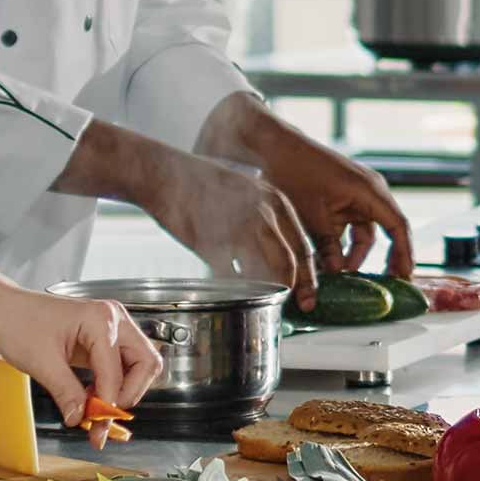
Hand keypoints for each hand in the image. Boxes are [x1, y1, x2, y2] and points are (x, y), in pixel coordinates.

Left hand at [0, 285, 163, 448]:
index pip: (117, 370)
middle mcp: (115, 320)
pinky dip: (113, 384)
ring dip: (124, 390)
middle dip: (129, 394)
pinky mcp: (106, 336)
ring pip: (140, 364)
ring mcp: (114, 326)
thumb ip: (66, 392)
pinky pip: (123, 363)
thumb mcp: (41, 363)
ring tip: (97, 409)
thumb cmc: (19, 323)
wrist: (6, 308)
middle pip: (146, 362)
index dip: (108, 402)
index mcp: (101, 320)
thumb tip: (80, 418)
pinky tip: (93, 397)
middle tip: (106, 419)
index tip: (96, 427)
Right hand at [149, 148, 318, 308]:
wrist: (168, 175)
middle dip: (297, 288)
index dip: (310, 274)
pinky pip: (229, 275)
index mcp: (276, 202)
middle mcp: (262, 214)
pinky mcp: (212, 242)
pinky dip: (232, 286)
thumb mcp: (249, 194)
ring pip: (261, 271)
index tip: (311, 294)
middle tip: (300, 306)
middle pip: (288, 261)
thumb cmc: (207, 185)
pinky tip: (230, 290)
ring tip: (265, 300)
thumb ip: (266, 221)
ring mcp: (237, 228)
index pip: (303, 245)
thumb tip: (281, 255)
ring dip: (265, 289)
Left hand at [201, 96, 412, 282]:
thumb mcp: (312, 215)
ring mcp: (355, 195)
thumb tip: (337, 274)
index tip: (405, 277)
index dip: (404, 254)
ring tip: (342, 280)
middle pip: (385, 232)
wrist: (273, 146)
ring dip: (354, 255)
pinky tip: (329, 264)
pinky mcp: (341, 199)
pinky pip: (349, 227)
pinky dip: (341, 245)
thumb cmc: (294, 171)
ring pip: (363, 233)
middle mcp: (369, 192)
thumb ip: (328, 246)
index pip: (398, 227)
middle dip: (382, 260)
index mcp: (369, 191)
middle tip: (383, 286)